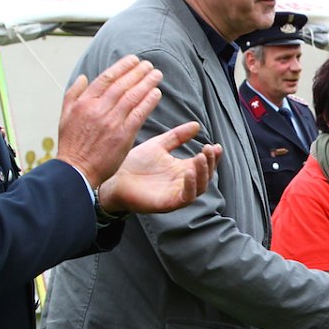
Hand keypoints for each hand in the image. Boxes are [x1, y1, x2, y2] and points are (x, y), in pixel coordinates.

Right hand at [57, 55, 162, 187]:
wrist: (76, 171)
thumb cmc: (71, 145)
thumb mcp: (65, 116)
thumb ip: (73, 94)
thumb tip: (85, 76)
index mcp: (84, 103)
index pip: (106, 78)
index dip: (122, 67)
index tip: (134, 60)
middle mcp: (98, 109)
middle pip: (122, 85)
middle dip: (138, 72)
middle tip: (149, 65)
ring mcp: (112, 122)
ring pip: (132, 96)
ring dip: (147, 83)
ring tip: (157, 75)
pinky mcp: (123, 135)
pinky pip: (139, 114)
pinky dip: (149, 102)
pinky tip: (157, 93)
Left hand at [97, 122, 221, 213]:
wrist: (114, 178)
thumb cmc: (135, 164)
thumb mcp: (159, 145)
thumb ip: (177, 136)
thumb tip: (196, 125)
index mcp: (182, 169)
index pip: (204, 164)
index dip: (212, 156)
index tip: (215, 145)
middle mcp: (183, 182)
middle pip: (206, 175)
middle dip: (211, 162)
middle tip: (209, 149)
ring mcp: (176, 194)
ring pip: (200, 187)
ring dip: (203, 172)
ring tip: (201, 157)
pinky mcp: (168, 203)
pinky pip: (186, 197)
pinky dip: (191, 186)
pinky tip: (189, 172)